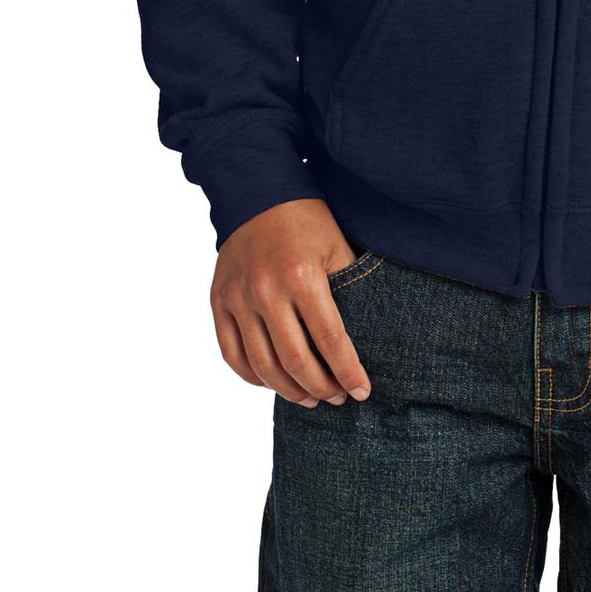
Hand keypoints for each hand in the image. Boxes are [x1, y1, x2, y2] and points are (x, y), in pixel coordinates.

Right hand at [210, 198, 373, 408]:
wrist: (257, 192)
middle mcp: (266, 290)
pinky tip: (273, 383)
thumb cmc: (306, 221)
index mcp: (302, 276)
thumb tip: (371, 333)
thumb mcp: (337, 246)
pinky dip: (253, 377)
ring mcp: (238, 298)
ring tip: (310, 398)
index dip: (348, 372)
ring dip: (289, 390)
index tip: (363, 391)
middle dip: (322, 387)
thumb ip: (349, 288)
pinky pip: (232, 353)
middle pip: (295, 361)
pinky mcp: (219, 301)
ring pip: (262, 365)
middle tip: (338, 398)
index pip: (330, 340)